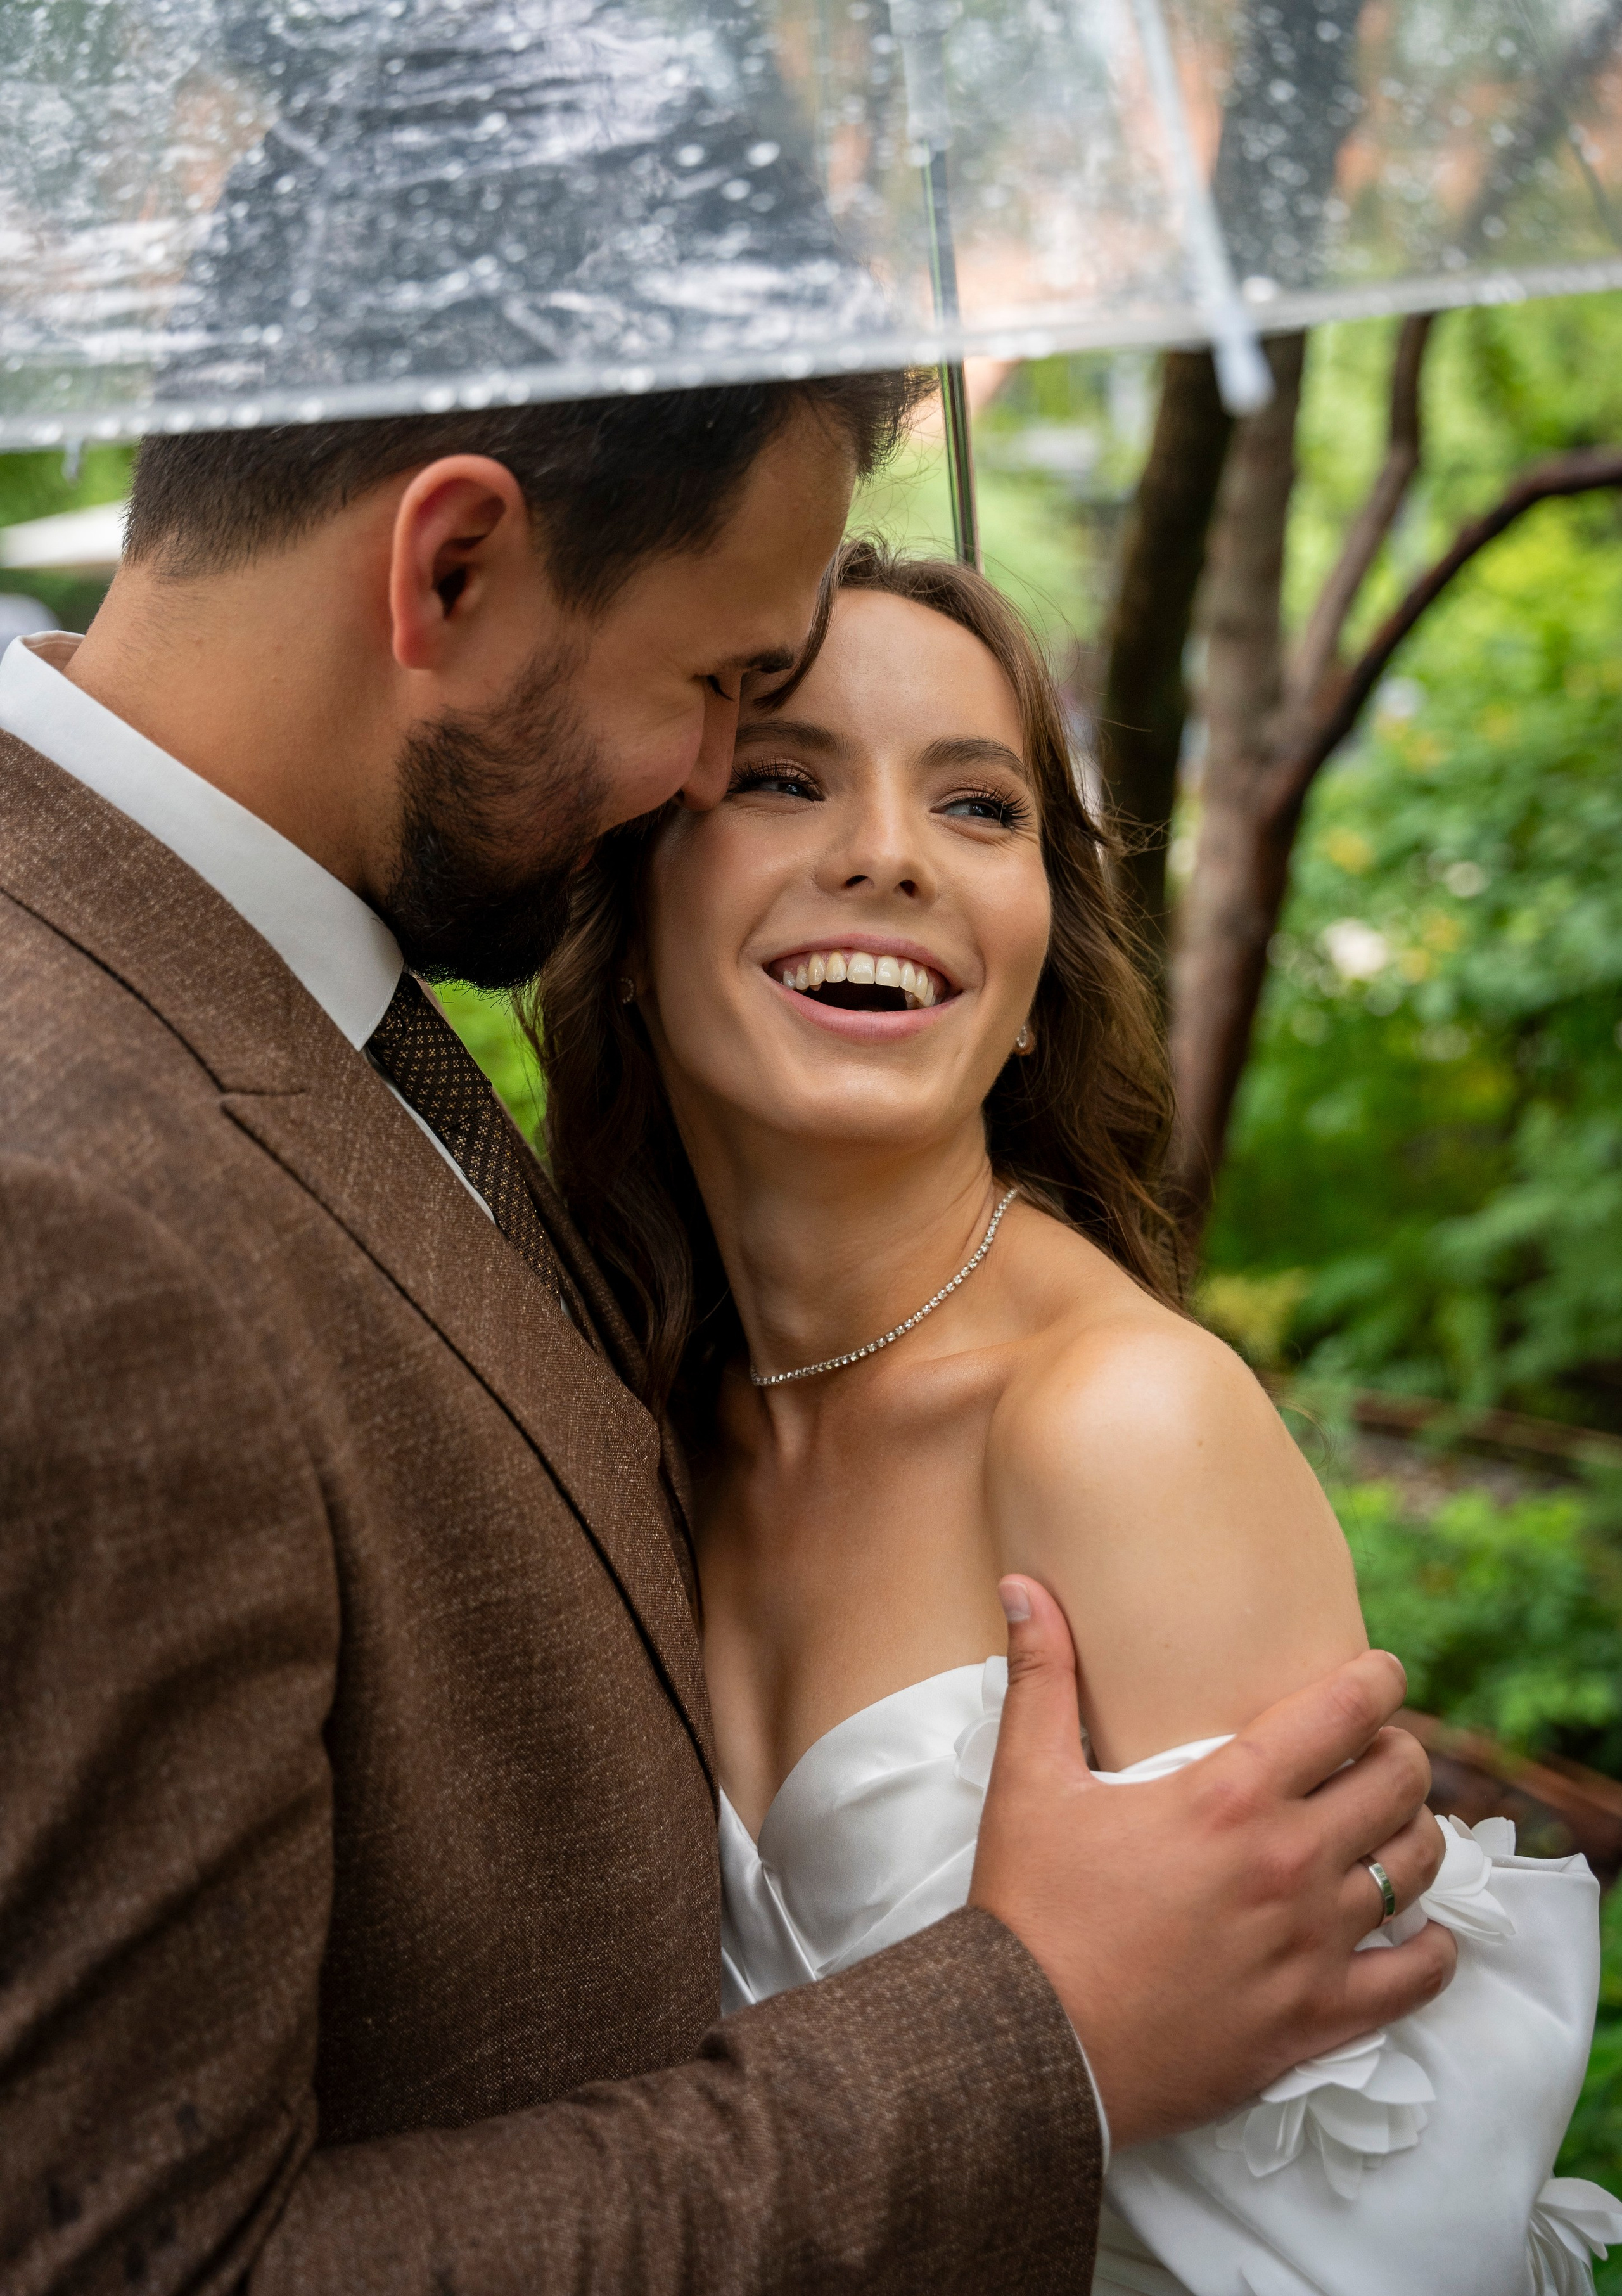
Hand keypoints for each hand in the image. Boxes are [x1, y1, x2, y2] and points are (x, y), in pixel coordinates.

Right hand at [969, 1576, 1456, 2150]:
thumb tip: (1024, 1585)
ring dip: (1415, 1836)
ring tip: (1389, 1828)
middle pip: (1400, 1782)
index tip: (1379, 1674)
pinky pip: (1416, 1977)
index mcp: (1230, 1796)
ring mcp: (1311, 1945)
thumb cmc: (1031, 1908)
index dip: (1378, 1680)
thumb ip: (1041, 1675)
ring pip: (1417, 1868)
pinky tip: (1419, 1934)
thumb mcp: (1027, 1781)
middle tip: (1375, 1753)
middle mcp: (1289, 1863)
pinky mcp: (1316, 2018)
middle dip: (1399, 1753)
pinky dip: (1431, 1949)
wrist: (1031, 2046)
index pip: (1346, 1711)